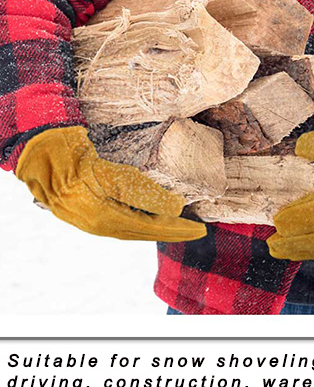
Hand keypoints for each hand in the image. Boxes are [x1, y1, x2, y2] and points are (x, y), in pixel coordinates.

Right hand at [15, 126, 206, 241]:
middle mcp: (99, 225)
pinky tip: (151, 216)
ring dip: (158, 227)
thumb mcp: (113, 175)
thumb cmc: (75, 160)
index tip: (200, 230)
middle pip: (145, 232)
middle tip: (196, 231)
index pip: (152, 228)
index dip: (178, 230)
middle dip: (172, 232)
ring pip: (134, 228)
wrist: (40, 153)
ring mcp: (91, 220)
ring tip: (179, 225)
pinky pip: (122, 220)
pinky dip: (142, 220)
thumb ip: (144, 193)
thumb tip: (176, 207)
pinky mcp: (88, 210)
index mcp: (105, 219)